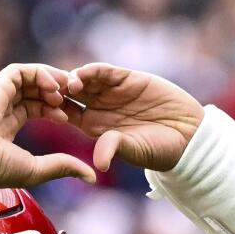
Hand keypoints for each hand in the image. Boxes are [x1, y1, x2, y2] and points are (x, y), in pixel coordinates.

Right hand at [0, 63, 96, 187]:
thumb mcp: (38, 169)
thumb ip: (63, 167)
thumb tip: (91, 177)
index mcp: (7, 124)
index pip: (35, 108)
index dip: (54, 110)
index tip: (69, 118)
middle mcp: (2, 107)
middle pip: (34, 91)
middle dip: (56, 93)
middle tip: (74, 98)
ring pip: (29, 78)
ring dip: (50, 81)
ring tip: (67, 90)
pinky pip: (20, 71)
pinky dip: (39, 74)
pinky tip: (54, 87)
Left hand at [63, 63, 204, 171]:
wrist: (188, 134)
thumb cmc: (160, 149)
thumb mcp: (135, 149)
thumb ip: (115, 147)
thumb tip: (100, 162)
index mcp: (93, 127)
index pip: (65, 114)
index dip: (53, 109)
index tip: (46, 109)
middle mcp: (99, 107)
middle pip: (69, 93)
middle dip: (58, 89)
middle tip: (50, 91)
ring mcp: (112, 91)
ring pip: (85, 80)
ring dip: (73, 79)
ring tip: (69, 85)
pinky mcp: (127, 78)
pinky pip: (105, 71)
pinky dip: (92, 70)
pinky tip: (84, 74)